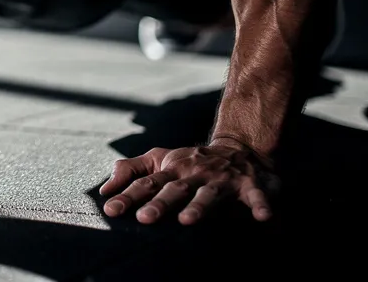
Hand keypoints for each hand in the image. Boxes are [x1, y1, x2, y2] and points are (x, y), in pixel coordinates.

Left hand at [98, 141, 278, 224]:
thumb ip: (131, 170)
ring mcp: (221, 179)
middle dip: (159, 203)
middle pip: (174, 190)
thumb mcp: (159, 159)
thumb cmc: (190, 160)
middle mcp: (194, 174)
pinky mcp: (248, 185)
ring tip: (187, 221)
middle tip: (144, 218)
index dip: (128, 196)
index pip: (146, 183)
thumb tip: (104, 190)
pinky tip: (263, 218)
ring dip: (199, 207)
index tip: (111, 210)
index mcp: (172, 170)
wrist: (237, 147)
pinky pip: (255, 196)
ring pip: (208, 194)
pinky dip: (260, 205)